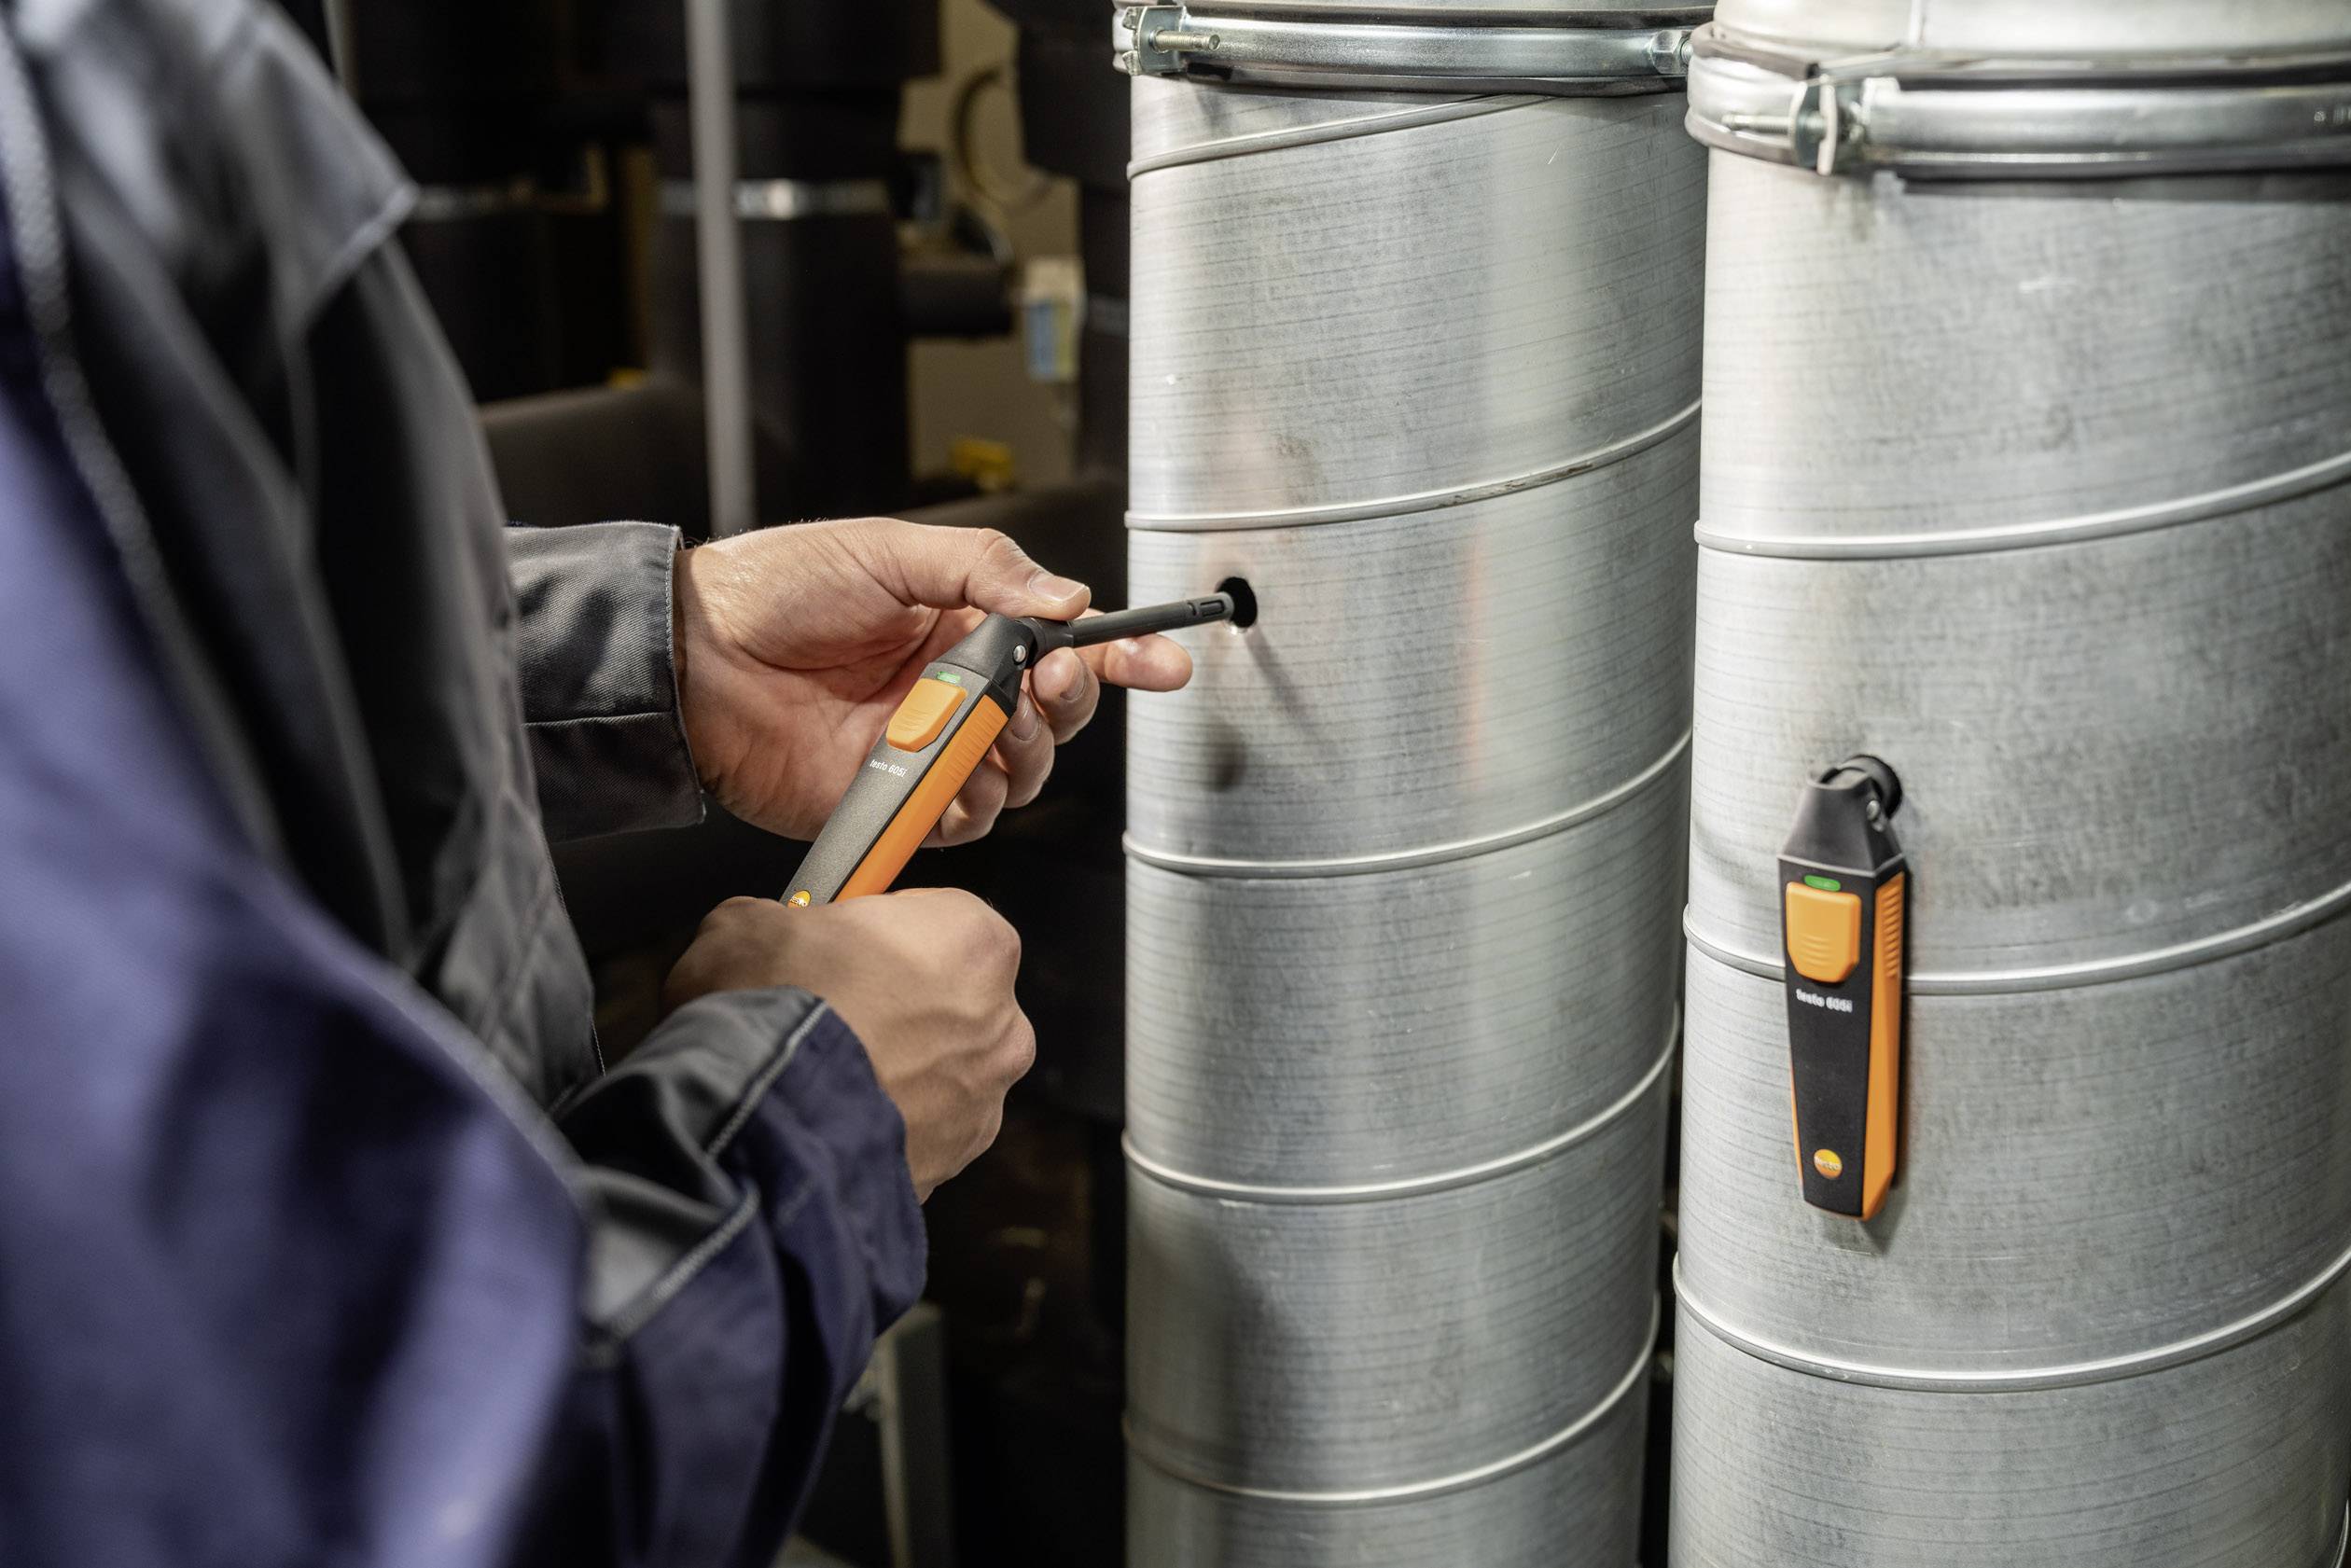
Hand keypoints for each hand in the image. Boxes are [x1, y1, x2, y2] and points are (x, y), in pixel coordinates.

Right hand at [663, 892, 1032, 1199]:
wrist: (760, 1119)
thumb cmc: (775, 1006)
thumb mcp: (749, 925)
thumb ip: (784, 924)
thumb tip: (767, 938)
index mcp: (976, 942)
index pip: (945, 920)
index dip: (889, 934)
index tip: (846, 948)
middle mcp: (1003, 1024)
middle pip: (956, 1001)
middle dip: (904, 1007)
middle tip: (835, 1013)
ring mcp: (984, 1102)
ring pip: (945, 1075)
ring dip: (901, 1073)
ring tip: (826, 1077)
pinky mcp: (956, 1164)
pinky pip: (925, 1134)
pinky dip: (888, 1127)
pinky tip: (832, 1121)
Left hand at [674, 518, 1193, 842]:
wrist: (693, 657)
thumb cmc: (774, 591)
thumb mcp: (888, 551)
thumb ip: (984, 570)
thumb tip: (1064, 597)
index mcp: (960, 626)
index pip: (1061, 644)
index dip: (1120, 655)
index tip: (1162, 661)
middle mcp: (953, 692)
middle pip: (1056, 716)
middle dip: (1072, 702)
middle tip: (1048, 680)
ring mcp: (927, 749)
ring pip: (1021, 774)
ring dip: (1027, 752)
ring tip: (988, 723)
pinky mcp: (895, 801)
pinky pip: (964, 820)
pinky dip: (975, 802)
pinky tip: (954, 773)